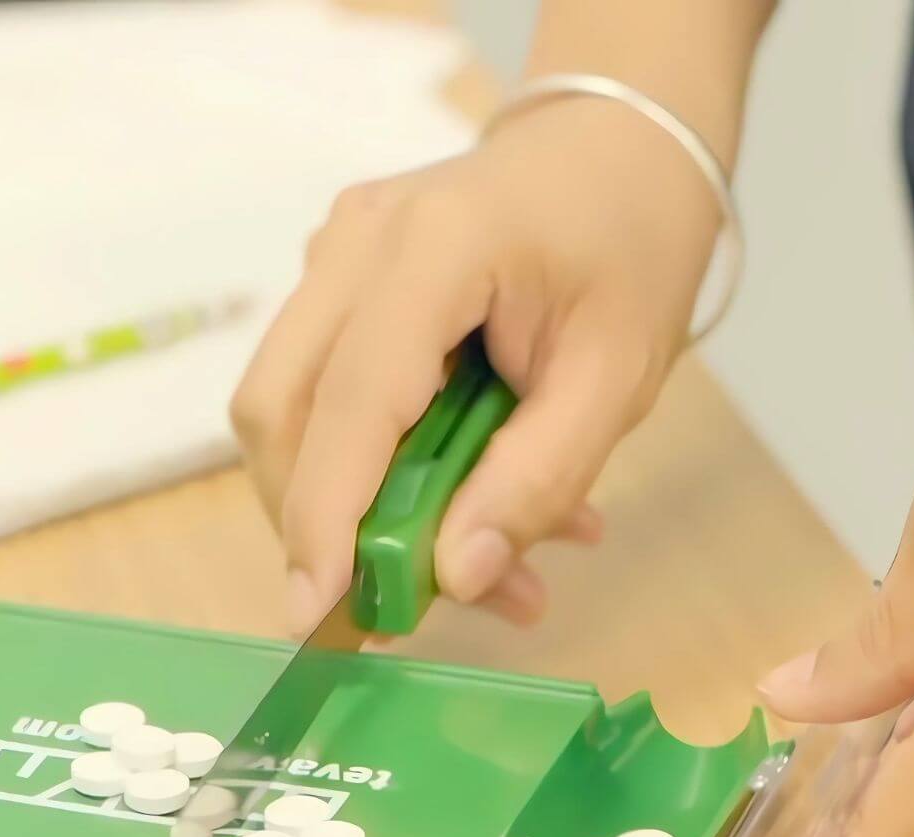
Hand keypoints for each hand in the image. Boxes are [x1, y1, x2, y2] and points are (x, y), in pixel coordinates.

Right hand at [231, 98, 717, 632]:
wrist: (621, 144)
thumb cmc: (633, 245)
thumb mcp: (620, 376)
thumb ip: (537, 477)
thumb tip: (456, 576)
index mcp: (435, 248)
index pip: (351, 403)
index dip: (324, 517)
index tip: (317, 614)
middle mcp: (356, 243)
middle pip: (280, 410)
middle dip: (320, 525)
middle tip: (399, 610)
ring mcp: (333, 257)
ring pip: (288, 410)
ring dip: (354, 507)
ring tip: (478, 566)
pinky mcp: (333, 283)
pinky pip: (323, 394)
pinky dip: (372, 467)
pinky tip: (463, 500)